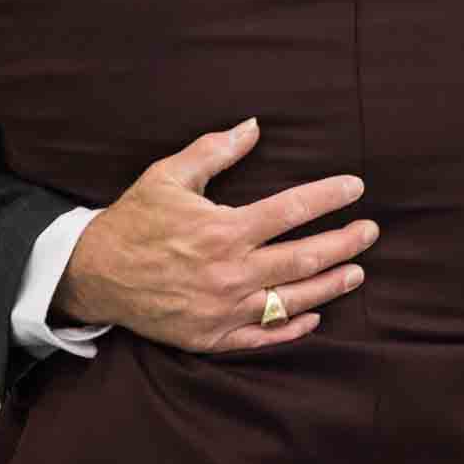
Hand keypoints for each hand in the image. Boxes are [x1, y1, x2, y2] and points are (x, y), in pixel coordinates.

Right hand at [52, 118, 377, 352]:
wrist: (92, 275)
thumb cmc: (134, 221)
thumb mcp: (168, 177)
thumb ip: (214, 151)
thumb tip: (254, 126)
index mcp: (223, 230)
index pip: (292, 210)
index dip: (328, 197)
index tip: (356, 188)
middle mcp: (229, 272)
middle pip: (303, 259)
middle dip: (344, 244)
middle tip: (371, 232)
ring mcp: (222, 309)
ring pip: (291, 300)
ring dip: (330, 286)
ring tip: (357, 272)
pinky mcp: (210, 336)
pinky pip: (262, 337)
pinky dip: (291, 328)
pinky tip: (314, 317)